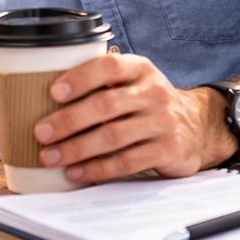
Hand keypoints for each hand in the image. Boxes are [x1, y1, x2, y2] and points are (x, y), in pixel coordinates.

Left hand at [32, 54, 234, 181]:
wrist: (197, 126)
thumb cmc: (148, 103)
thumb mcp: (133, 82)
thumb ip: (102, 84)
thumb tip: (43, 94)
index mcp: (140, 69)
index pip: (109, 67)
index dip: (80, 78)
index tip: (54, 93)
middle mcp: (154, 92)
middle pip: (106, 105)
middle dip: (69, 120)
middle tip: (42, 133)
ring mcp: (163, 122)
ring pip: (113, 136)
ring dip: (77, 148)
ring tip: (51, 157)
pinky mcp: (168, 149)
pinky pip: (127, 161)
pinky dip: (98, 168)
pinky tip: (76, 172)